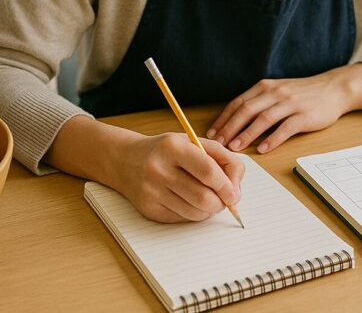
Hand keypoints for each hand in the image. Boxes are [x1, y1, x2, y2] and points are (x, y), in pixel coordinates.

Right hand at [113, 132, 244, 222]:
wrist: (125, 160)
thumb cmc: (167, 150)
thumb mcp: (194, 142)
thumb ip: (222, 158)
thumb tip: (236, 189)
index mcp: (173, 147)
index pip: (209, 171)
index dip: (227, 186)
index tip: (234, 194)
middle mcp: (159, 169)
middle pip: (203, 197)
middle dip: (221, 203)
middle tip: (224, 200)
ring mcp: (151, 191)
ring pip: (195, 212)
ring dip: (209, 210)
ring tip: (207, 199)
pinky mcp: (148, 209)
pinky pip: (182, 219)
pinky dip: (193, 213)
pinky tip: (188, 201)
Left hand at [206, 64, 361, 153]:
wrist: (333, 89)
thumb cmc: (303, 94)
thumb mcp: (278, 91)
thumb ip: (259, 102)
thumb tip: (234, 122)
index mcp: (265, 87)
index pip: (238, 103)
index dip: (223, 119)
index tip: (211, 134)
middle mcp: (275, 93)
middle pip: (247, 110)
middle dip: (229, 128)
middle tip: (218, 144)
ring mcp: (290, 104)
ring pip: (263, 119)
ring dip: (247, 134)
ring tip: (235, 148)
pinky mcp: (304, 116)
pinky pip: (285, 128)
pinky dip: (273, 139)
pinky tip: (263, 149)